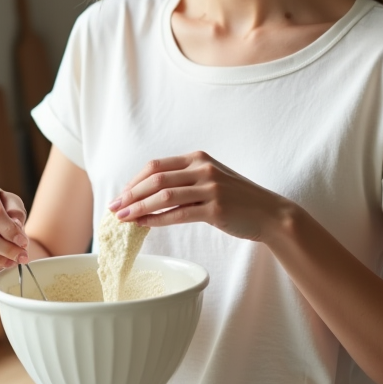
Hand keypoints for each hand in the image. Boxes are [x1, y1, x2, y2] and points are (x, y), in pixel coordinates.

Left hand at [108, 151, 297, 241]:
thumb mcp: (210, 180)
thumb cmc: (236, 199)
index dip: (134, 181)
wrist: (269, 213)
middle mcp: (203, 169)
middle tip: (114, 208)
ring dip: (139, 207)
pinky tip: (144, 225)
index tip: (121, 195)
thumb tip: (148, 194)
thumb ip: (184, 181)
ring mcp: (210, 187)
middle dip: (130, 194)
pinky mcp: (216, 208)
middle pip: (156, 179)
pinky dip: (157, 219)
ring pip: (164, 196)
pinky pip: (179, 214)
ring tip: (124, 218)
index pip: (156, 166)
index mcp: (198, 158)